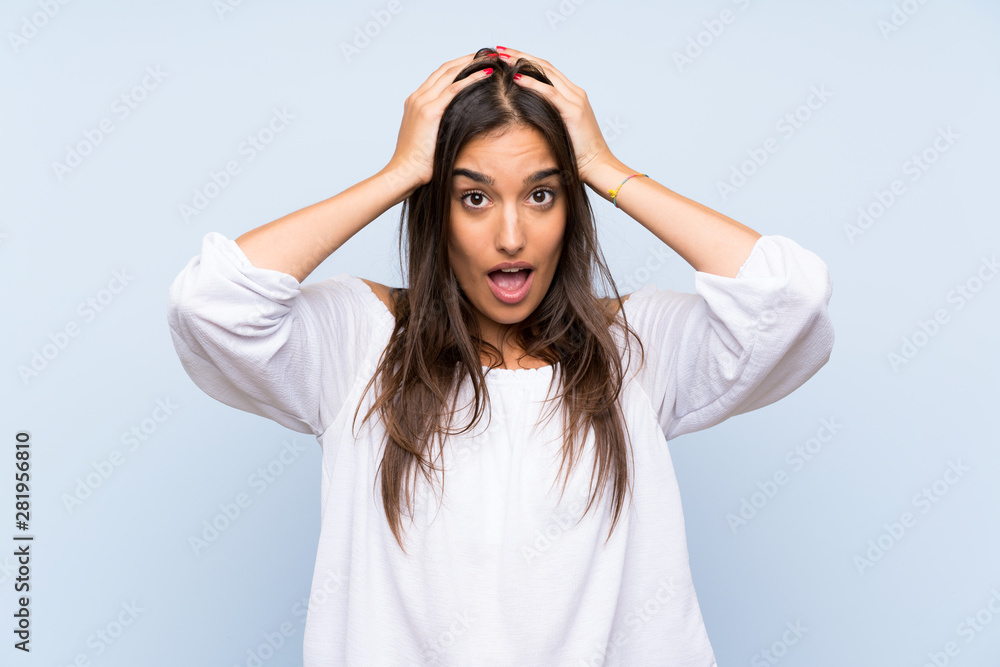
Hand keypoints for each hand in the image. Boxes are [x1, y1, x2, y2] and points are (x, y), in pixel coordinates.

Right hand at [383, 52, 493, 196]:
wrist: (404, 173)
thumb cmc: (417, 164)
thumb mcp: (428, 140)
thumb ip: (439, 128)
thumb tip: (456, 130)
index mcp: (415, 102)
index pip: (439, 76)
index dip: (458, 67)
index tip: (475, 62)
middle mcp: (417, 98)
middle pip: (445, 69)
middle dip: (466, 59)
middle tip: (487, 54)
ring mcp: (422, 102)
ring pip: (449, 74)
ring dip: (471, 63)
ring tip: (490, 58)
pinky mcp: (430, 111)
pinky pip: (454, 89)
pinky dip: (471, 78)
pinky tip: (486, 74)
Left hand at [501, 47, 617, 187]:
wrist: (598, 167)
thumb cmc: (577, 155)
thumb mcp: (559, 131)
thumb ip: (546, 119)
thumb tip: (522, 118)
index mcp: (571, 96)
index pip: (546, 70)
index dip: (525, 60)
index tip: (505, 57)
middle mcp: (574, 93)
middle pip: (544, 65)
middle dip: (520, 55)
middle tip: (498, 50)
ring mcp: (575, 100)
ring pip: (546, 72)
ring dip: (522, 62)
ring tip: (503, 57)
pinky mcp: (573, 111)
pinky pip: (550, 93)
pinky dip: (532, 83)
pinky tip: (516, 77)